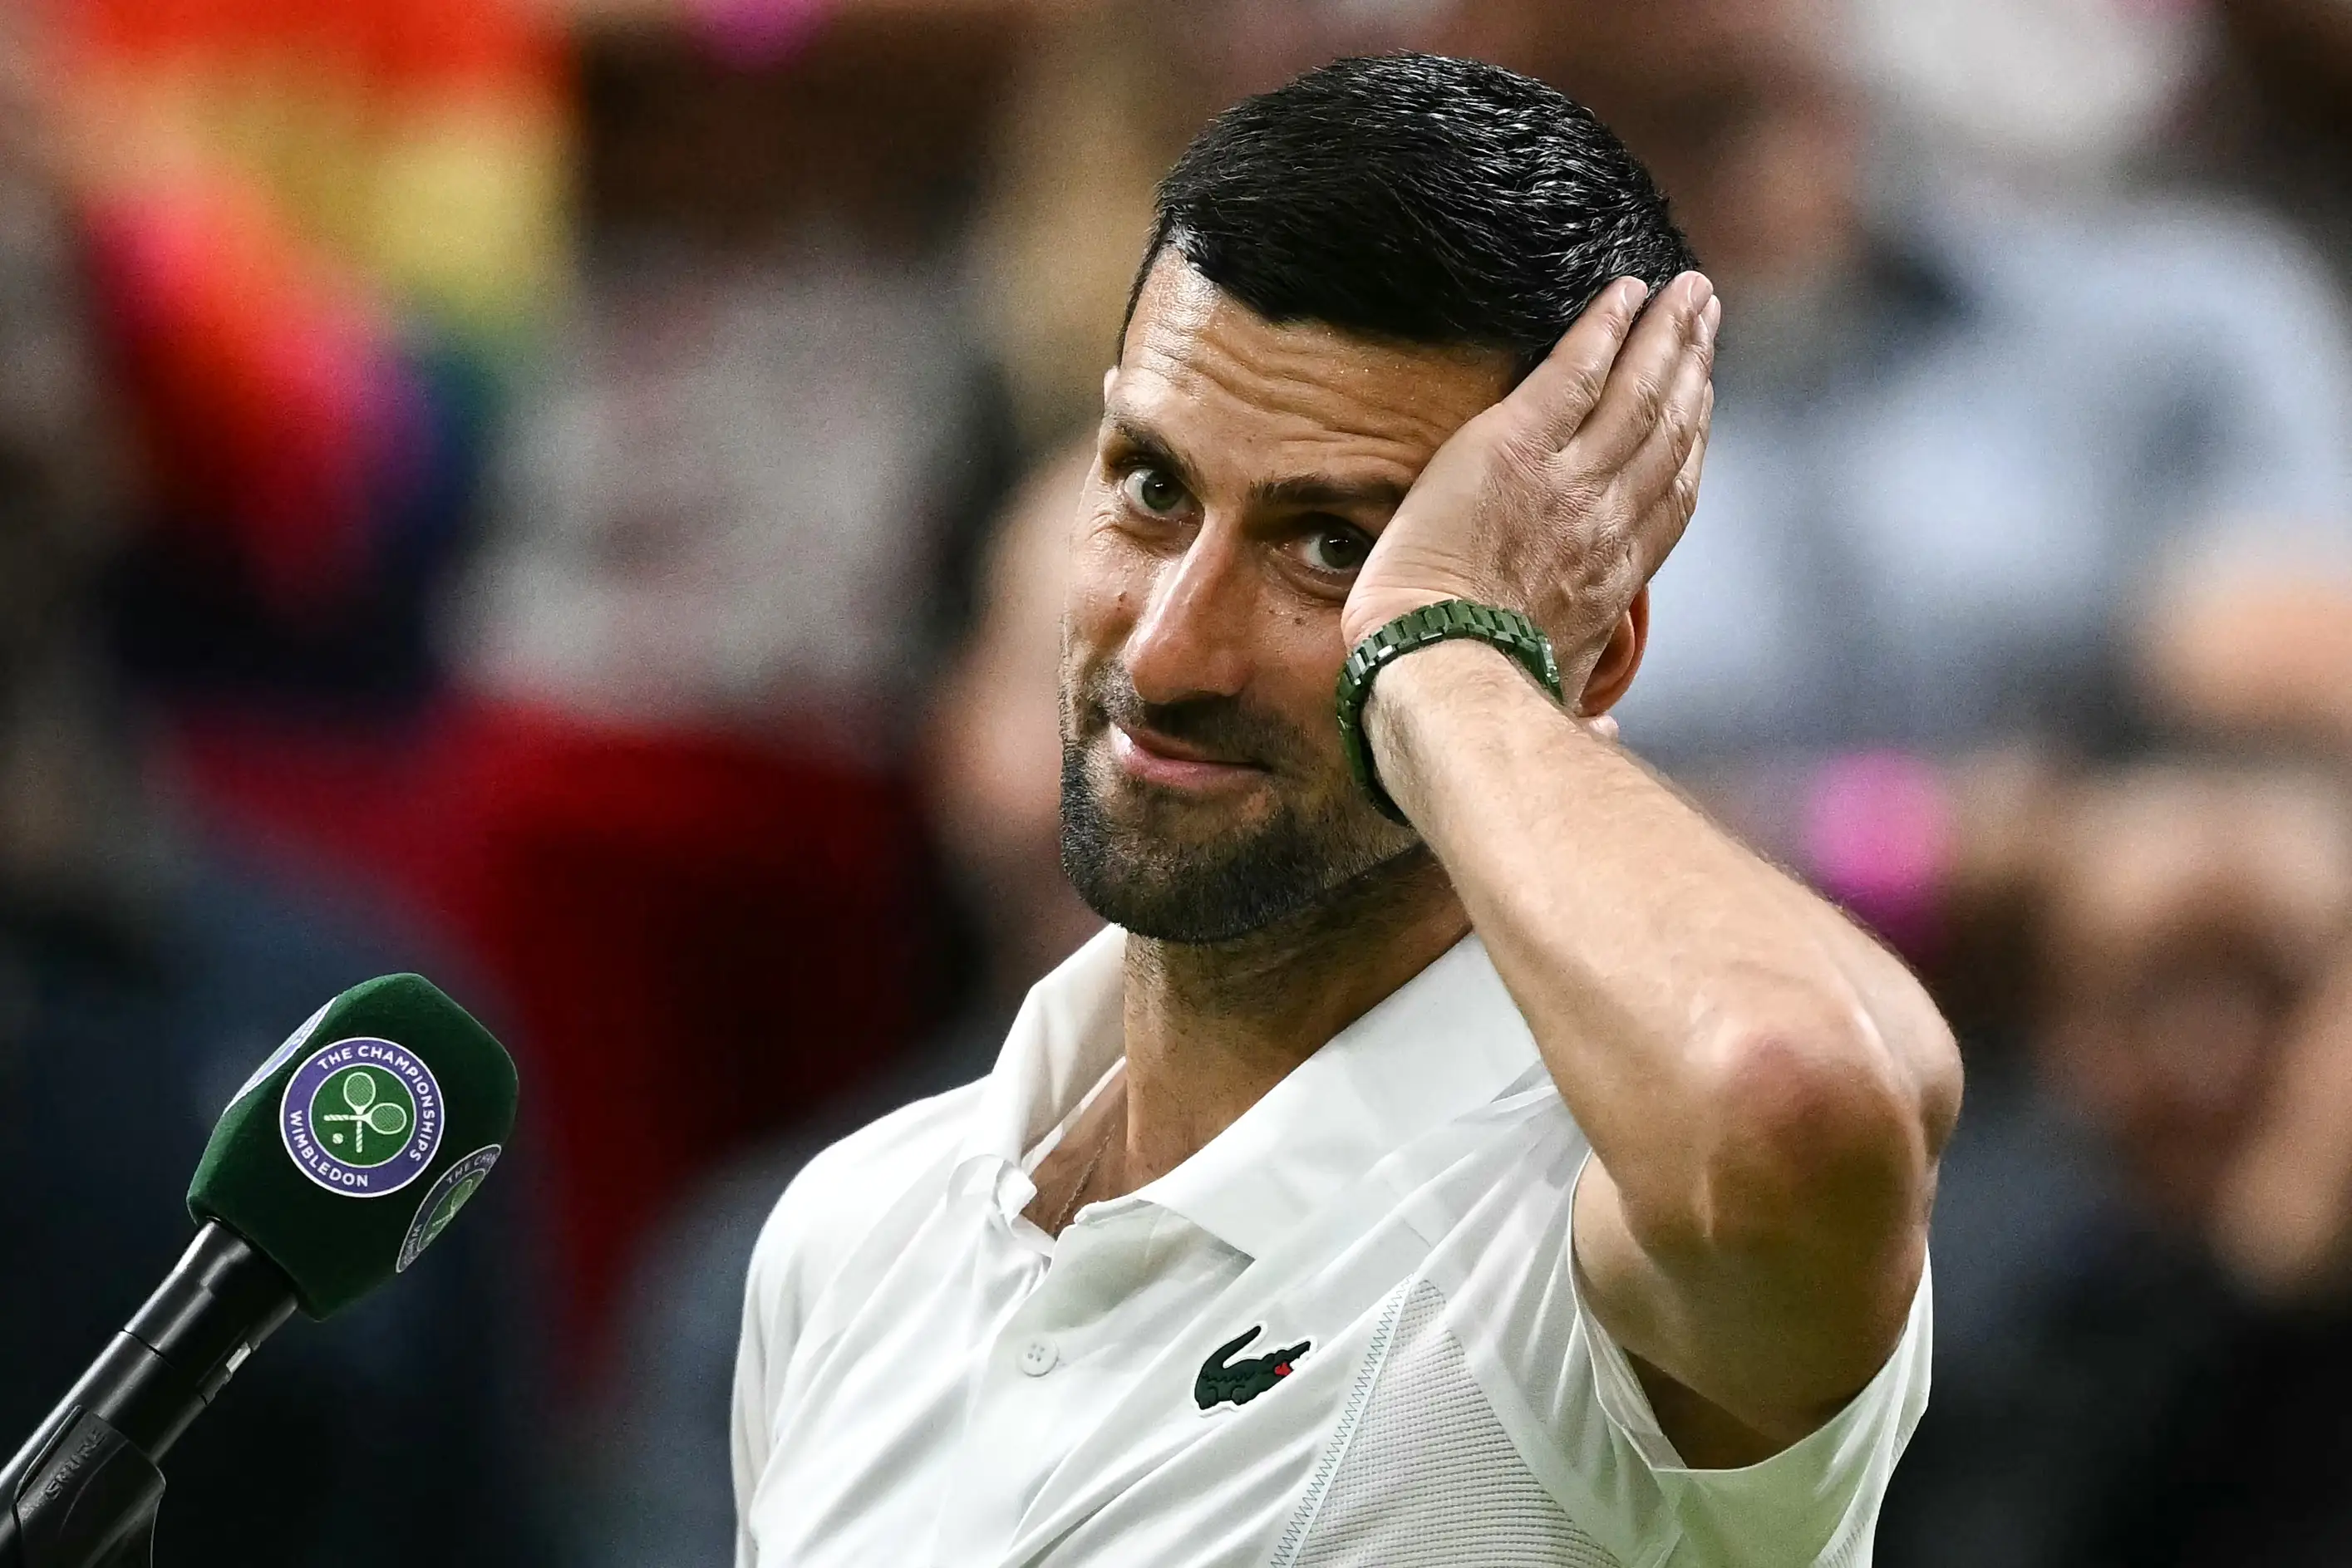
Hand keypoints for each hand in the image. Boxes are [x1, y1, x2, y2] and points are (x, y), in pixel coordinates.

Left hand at [1340, 272, 1719, 700]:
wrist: (1437, 670)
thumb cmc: (1482, 698)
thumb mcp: (1557, 706)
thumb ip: (1586, 704)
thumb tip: (1613, 743)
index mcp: (1615, 582)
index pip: (1669, 497)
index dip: (1693, 442)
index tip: (1703, 403)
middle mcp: (1607, 522)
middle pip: (1667, 429)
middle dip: (1691, 368)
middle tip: (1703, 319)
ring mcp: (1567, 480)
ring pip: (1637, 391)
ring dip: (1666, 335)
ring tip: (1684, 291)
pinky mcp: (1514, 446)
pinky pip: (1573, 371)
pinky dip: (1604, 328)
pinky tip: (1622, 292)